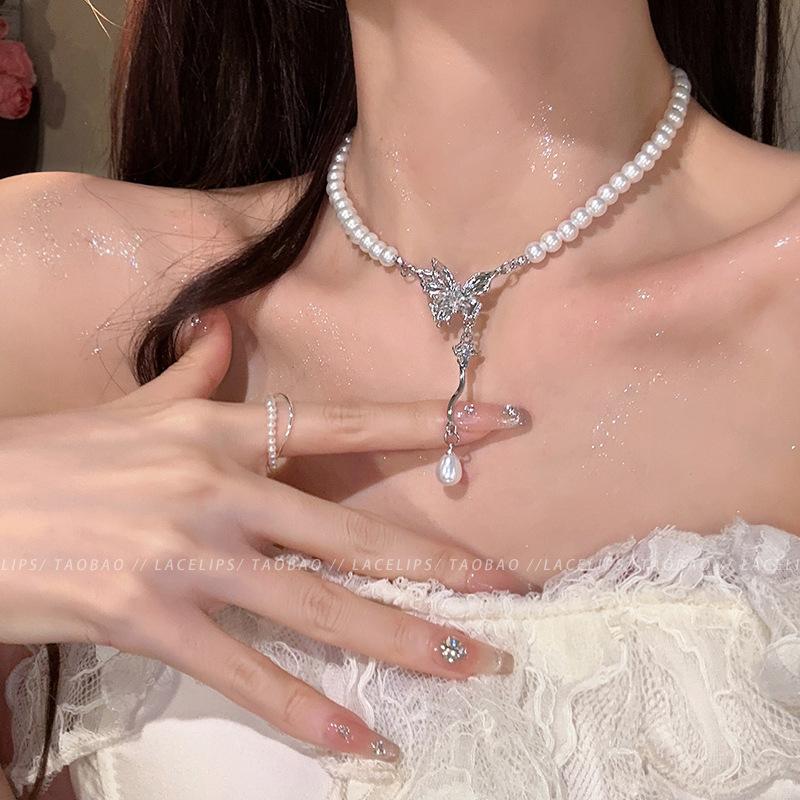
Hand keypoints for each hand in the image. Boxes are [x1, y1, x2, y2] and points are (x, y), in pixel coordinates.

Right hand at [0, 308, 529, 761]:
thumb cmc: (57, 453)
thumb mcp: (135, 403)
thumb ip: (195, 367)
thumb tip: (225, 326)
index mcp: (221, 430)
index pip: (346, 423)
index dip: (428, 422)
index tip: (499, 420)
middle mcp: (220, 489)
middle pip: (351, 534)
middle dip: (438, 563)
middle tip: (510, 588)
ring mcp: (189, 556)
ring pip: (317, 607)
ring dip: (399, 640)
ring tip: (467, 664)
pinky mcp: (151, 618)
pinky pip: (244, 674)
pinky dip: (304, 711)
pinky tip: (357, 738)